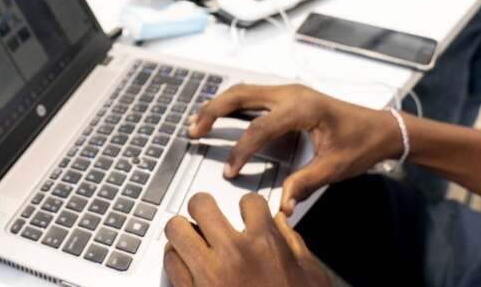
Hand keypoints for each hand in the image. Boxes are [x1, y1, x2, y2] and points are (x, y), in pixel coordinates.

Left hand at [163, 192, 330, 286]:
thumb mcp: (311, 279)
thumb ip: (295, 247)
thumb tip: (280, 226)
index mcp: (265, 245)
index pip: (248, 202)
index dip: (248, 209)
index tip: (246, 216)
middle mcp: (233, 254)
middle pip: (201, 204)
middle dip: (204, 209)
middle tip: (208, 219)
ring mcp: (208, 275)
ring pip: (175, 229)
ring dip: (183, 233)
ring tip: (192, 240)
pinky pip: (169, 262)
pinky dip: (175, 260)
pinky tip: (187, 266)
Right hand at [188, 84, 402, 215]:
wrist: (380, 128)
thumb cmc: (361, 144)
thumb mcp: (335, 168)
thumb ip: (305, 183)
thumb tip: (282, 205)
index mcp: (302, 108)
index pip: (259, 128)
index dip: (241, 150)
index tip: (230, 170)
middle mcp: (291, 93)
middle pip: (240, 95)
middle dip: (213, 111)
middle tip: (193, 130)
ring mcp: (288, 91)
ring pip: (243, 91)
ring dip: (218, 104)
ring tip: (197, 122)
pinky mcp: (287, 96)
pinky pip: (252, 95)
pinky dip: (231, 104)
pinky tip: (220, 115)